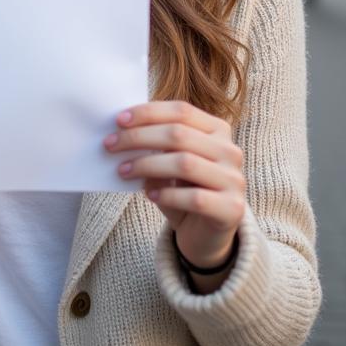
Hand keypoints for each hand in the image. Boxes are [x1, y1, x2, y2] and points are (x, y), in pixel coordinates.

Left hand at [104, 102, 244, 270]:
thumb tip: (123, 133)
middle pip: (179, 134)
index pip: (181, 111)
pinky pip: (195, 198)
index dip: (148, 113)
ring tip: (123, 171)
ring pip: (184, 163)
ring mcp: (234, 180)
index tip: (119, 120)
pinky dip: (167, 194)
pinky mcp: (232, 209)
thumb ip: (156, 145)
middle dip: (139, 138)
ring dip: (147, 165)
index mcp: (218, 129)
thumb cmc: (184, 190)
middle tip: (110, 145)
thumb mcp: (170, 162)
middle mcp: (230, 151)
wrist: (207, 234)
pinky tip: (149, 195)